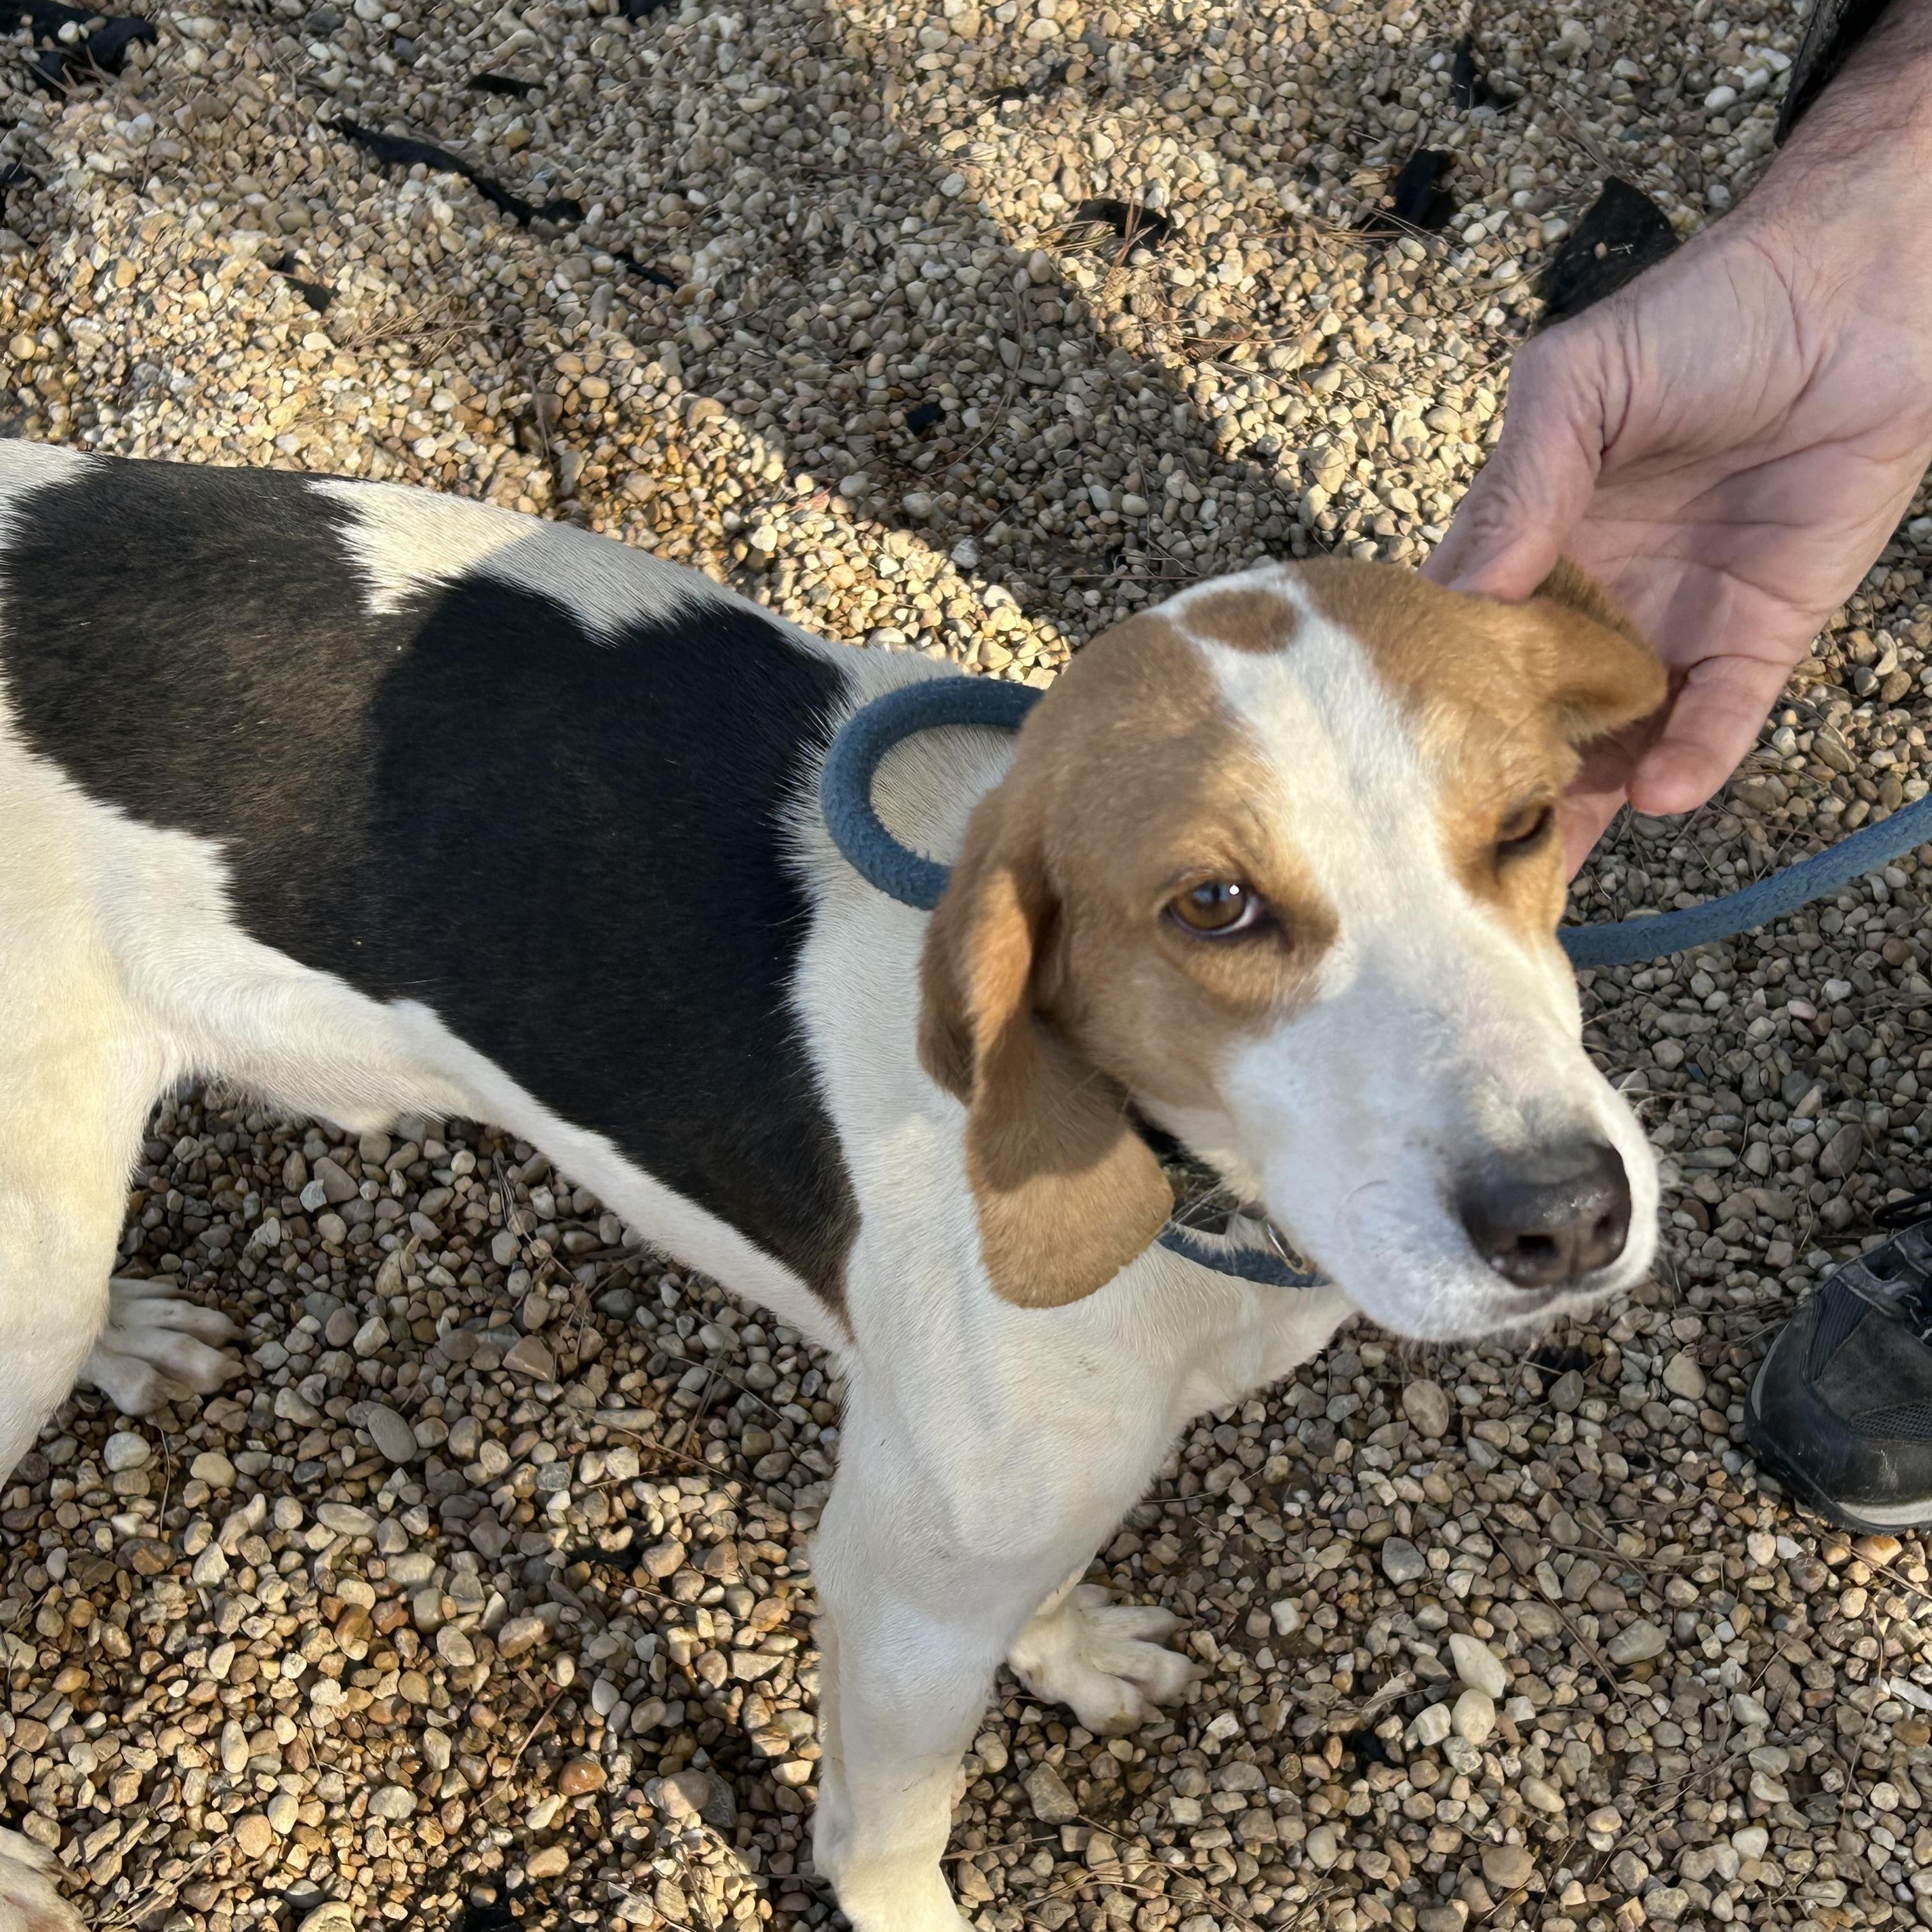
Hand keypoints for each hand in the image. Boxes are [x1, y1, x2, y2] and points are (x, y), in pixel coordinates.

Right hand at [1430, 27, 1931, 873]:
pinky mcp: (1760, 638)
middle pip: (1531, 713)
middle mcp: (1591, 599)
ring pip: (1617, 740)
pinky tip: (1660, 790)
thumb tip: (1466, 591)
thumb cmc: (1707, 313)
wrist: (1867, 292)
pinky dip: (1693, 758)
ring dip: (1586, 801)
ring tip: (1550, 864)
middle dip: (1500, 781)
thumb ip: (1521, 485)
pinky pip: (1720, 718)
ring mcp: (1674, 626)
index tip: (1390, 762)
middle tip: (1459, 854)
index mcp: (1528, 542)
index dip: (1431, 698)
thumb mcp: (1579, 384)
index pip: (1463, 639)